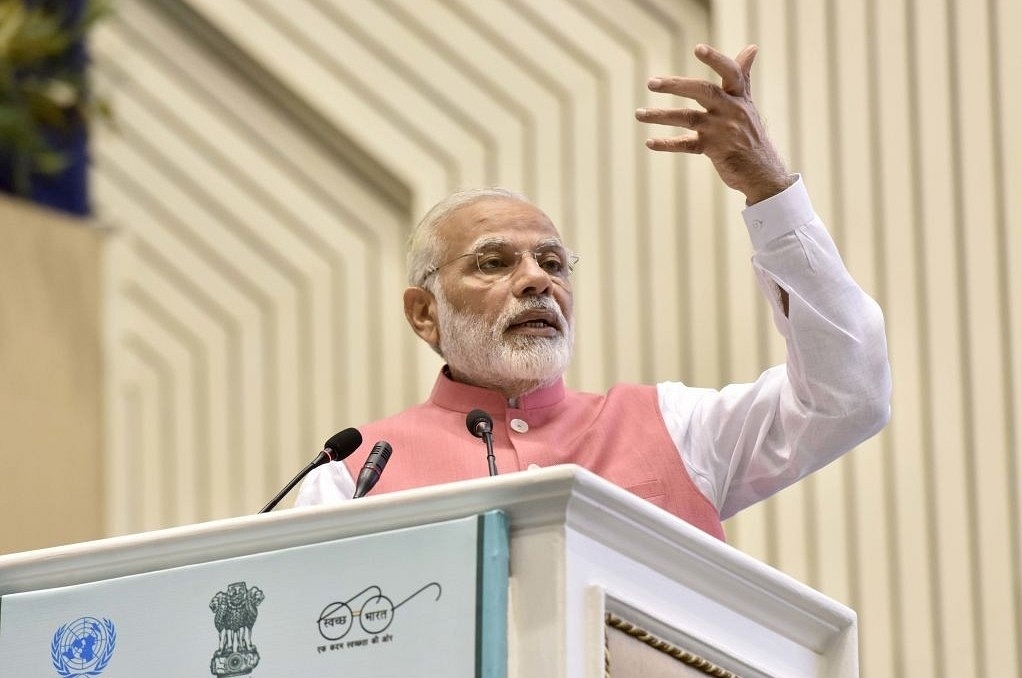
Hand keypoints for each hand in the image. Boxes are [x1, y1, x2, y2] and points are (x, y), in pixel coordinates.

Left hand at [635, 44, 793, 203]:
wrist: (761, 170)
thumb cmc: (749, 133)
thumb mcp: (747, 104)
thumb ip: (743, 77)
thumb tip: (752, 47)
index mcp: (739, 97)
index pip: (730, 72)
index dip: (715, 59)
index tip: (697, 48)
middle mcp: (731, 111)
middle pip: (703, 91)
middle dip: (676, 86)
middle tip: (651, 83)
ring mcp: (721, 131)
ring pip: (688, 118)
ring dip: (660, 115)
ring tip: (638, 114)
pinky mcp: (713, 150)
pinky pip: (686, 145)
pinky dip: (667, 144)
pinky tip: (650, 142)